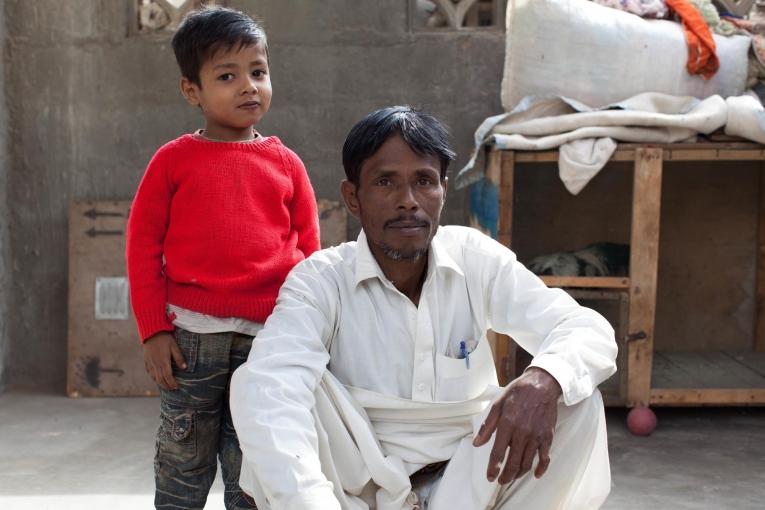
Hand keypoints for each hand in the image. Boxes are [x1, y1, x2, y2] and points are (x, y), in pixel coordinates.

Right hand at [143, 331, 185, 389]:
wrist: (151, 332)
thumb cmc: (165, 338)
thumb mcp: (174, 346)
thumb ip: (179, 358)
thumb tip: (185, 368)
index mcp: (163, 362)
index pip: (168, 376)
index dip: (172, 383)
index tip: (177, 387)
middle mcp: (155, 364)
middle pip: (161, 379)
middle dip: (167, 386)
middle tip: (172, 389)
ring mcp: (150, 363)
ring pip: (154, 377)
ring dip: (160, 383)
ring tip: (166, 386)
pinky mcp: (146, 361)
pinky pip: (149, 372)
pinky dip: (154, 378)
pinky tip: (157, 379)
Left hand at [472, 367, 561, 483]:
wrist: (542, 384)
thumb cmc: (518, 392)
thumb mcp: (497, 404)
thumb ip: (487, 425)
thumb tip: (477, 443)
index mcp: (507, 424)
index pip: (498, 453)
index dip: (493, 468)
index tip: (490, 477)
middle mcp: (522, 433)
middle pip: (513, 463)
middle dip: (506, 476)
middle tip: (501, 481)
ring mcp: (536, 436)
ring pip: (527, 463)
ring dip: (519, 474)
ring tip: (512, 477)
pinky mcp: (548, 436)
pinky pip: (545, 458)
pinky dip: (541, 469)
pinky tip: (535, 474)